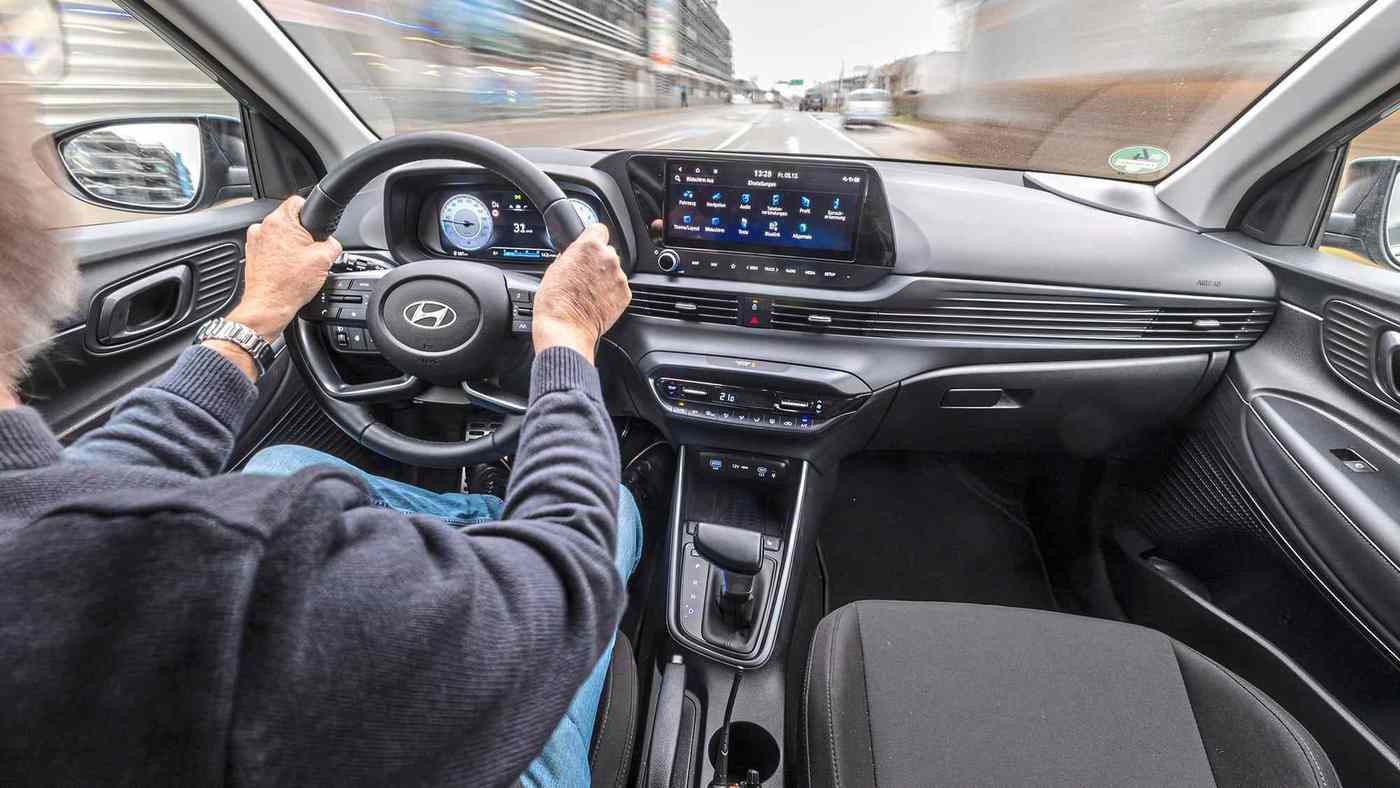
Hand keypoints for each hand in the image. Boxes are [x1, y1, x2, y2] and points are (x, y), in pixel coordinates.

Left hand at [226, 195, 341, 339]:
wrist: (268, 306)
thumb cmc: (289, 284)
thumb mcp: (325, 260)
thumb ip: (332, 243)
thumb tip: (331, 243)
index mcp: (280, 221)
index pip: (298, 201)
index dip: (312, 212)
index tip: (315, 226)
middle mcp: (263, 227)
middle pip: (289, 220)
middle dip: (301, 234)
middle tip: (310, 253)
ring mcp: (254, 241)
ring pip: (280, 235)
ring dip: (289, 245)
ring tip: (297, 264)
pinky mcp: (252, 254)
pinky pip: (270, 247)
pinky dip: (279, 255)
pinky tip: (287, 269)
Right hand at [533, 224, 629, 363]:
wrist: (566, 328)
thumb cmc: (555, 301)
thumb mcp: (554, 268)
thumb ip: (570, 255)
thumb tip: (574, 255)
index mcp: (589, 246)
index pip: (599, 229)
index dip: (593, 238)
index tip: (590, 245)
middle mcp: (608, 258)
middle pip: (607, 251)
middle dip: (598, 261)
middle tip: (585, 275)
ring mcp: (619, 277)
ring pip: (614, 270)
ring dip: (605, 278)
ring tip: (589, 292)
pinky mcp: (625, 294)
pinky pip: (619, 287)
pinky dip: (611, 293)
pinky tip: (597, 301)